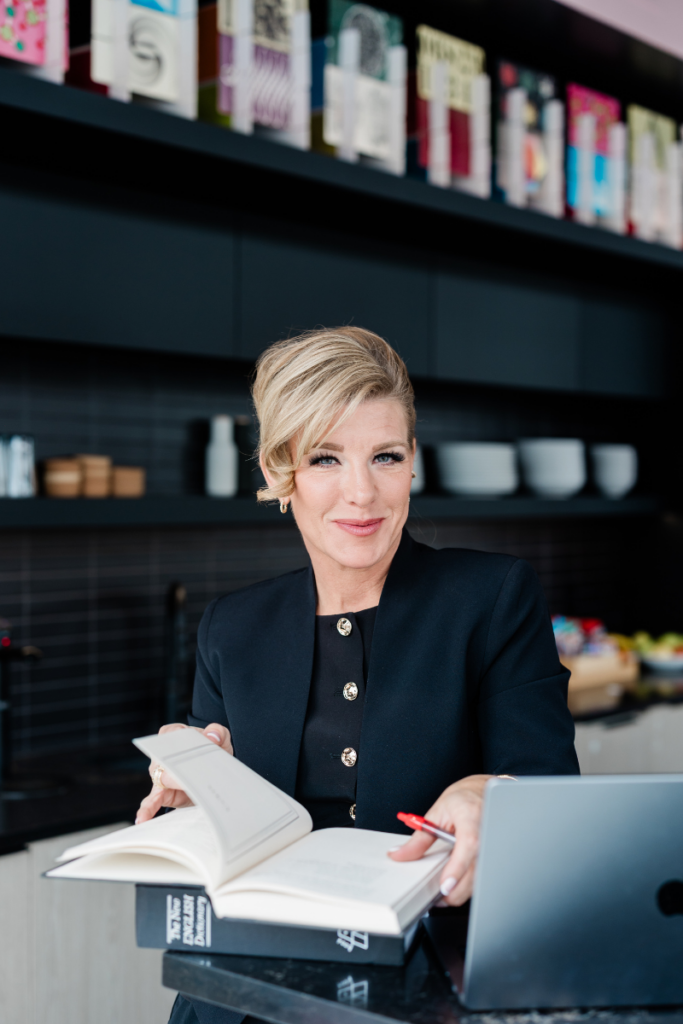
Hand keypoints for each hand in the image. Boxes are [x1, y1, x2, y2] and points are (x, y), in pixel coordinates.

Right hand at [135, 722, 232, 823]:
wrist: (213, 775)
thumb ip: (218, 732)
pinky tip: (142, 819)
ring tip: (183, 787)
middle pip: (164, 757)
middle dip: (175, 763)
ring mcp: (160, 775)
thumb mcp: (221, 741)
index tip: (189, 745)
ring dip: (172, 784)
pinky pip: (150, 801)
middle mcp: (162, 755)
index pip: (170, 733)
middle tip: (187, 769)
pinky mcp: (162, 794)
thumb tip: (211, 736)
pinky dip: (146, 810)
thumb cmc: (211, 753)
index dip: (178, 739)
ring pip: (159, 778)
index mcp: (174, 735)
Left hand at [388, 774, 491, 905]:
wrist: (485, 790)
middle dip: (458, 889)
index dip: (458, 867)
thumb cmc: (464, 798)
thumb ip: (419, 838)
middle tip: (439, 895)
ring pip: (484, 877)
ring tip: (448, 889)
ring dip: (465, 890)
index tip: (445, 885)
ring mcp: (496, 842)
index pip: (470, 844)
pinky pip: (487, 874)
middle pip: (478, 868)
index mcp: (472, 816)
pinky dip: (473, 883)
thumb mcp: (437, 813)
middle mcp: (488, 830)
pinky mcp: (498, 853)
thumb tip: (399, 854)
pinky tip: (462, 881)